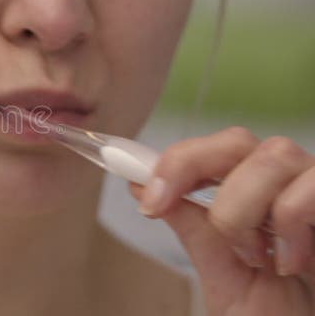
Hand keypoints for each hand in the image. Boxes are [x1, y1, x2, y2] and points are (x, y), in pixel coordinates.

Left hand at [128, 126, 314, 314]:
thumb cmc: (275, 313)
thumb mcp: (222, 272)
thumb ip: (192, 226)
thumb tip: (140, 184)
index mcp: (253, 192)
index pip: (210, 150)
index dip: (174, 163)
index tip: (146, 197)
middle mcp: (286, 183)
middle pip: (236, 140)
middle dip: (190, 169)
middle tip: (162, 207)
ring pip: (272, 157)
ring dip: (242, 208)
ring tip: (253, 256)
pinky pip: (312, 187)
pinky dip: (290, 221)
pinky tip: (290, 261)